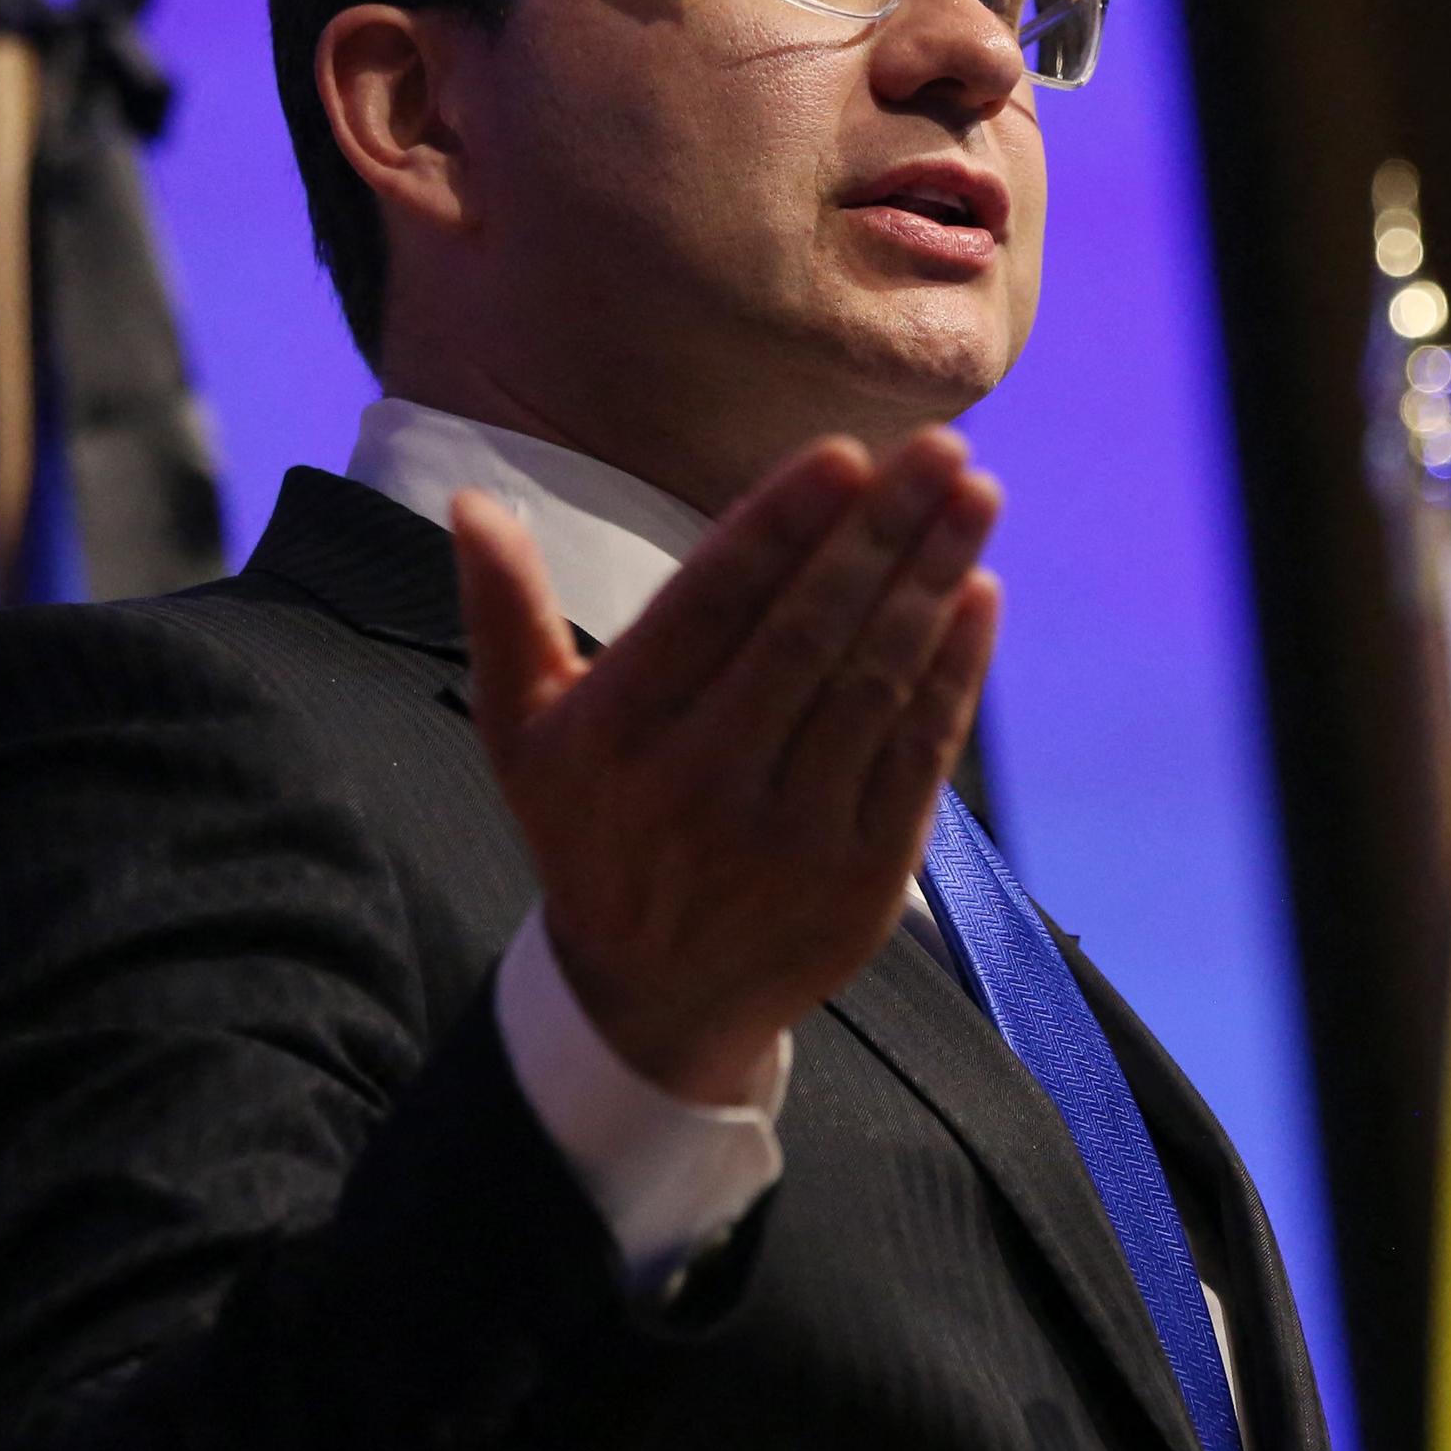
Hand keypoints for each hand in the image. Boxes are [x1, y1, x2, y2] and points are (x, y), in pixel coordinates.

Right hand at [449, 428, 1002, 1104]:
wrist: (652, 1001)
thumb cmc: (591, 832)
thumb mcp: (522, 733)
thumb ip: (504, 614)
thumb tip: (471, 502)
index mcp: (615, 734)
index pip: (709, 607)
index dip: (781, 527)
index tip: (846, 455)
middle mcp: (701, 784)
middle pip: (807, 634)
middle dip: (882, 533)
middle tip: (942, 449)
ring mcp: (790, 836)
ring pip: (873, 685)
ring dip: (933, 583)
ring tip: (974, 499)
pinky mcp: (862, 877)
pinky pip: (918, 755)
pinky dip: (955, 672)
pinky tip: (978, 596)